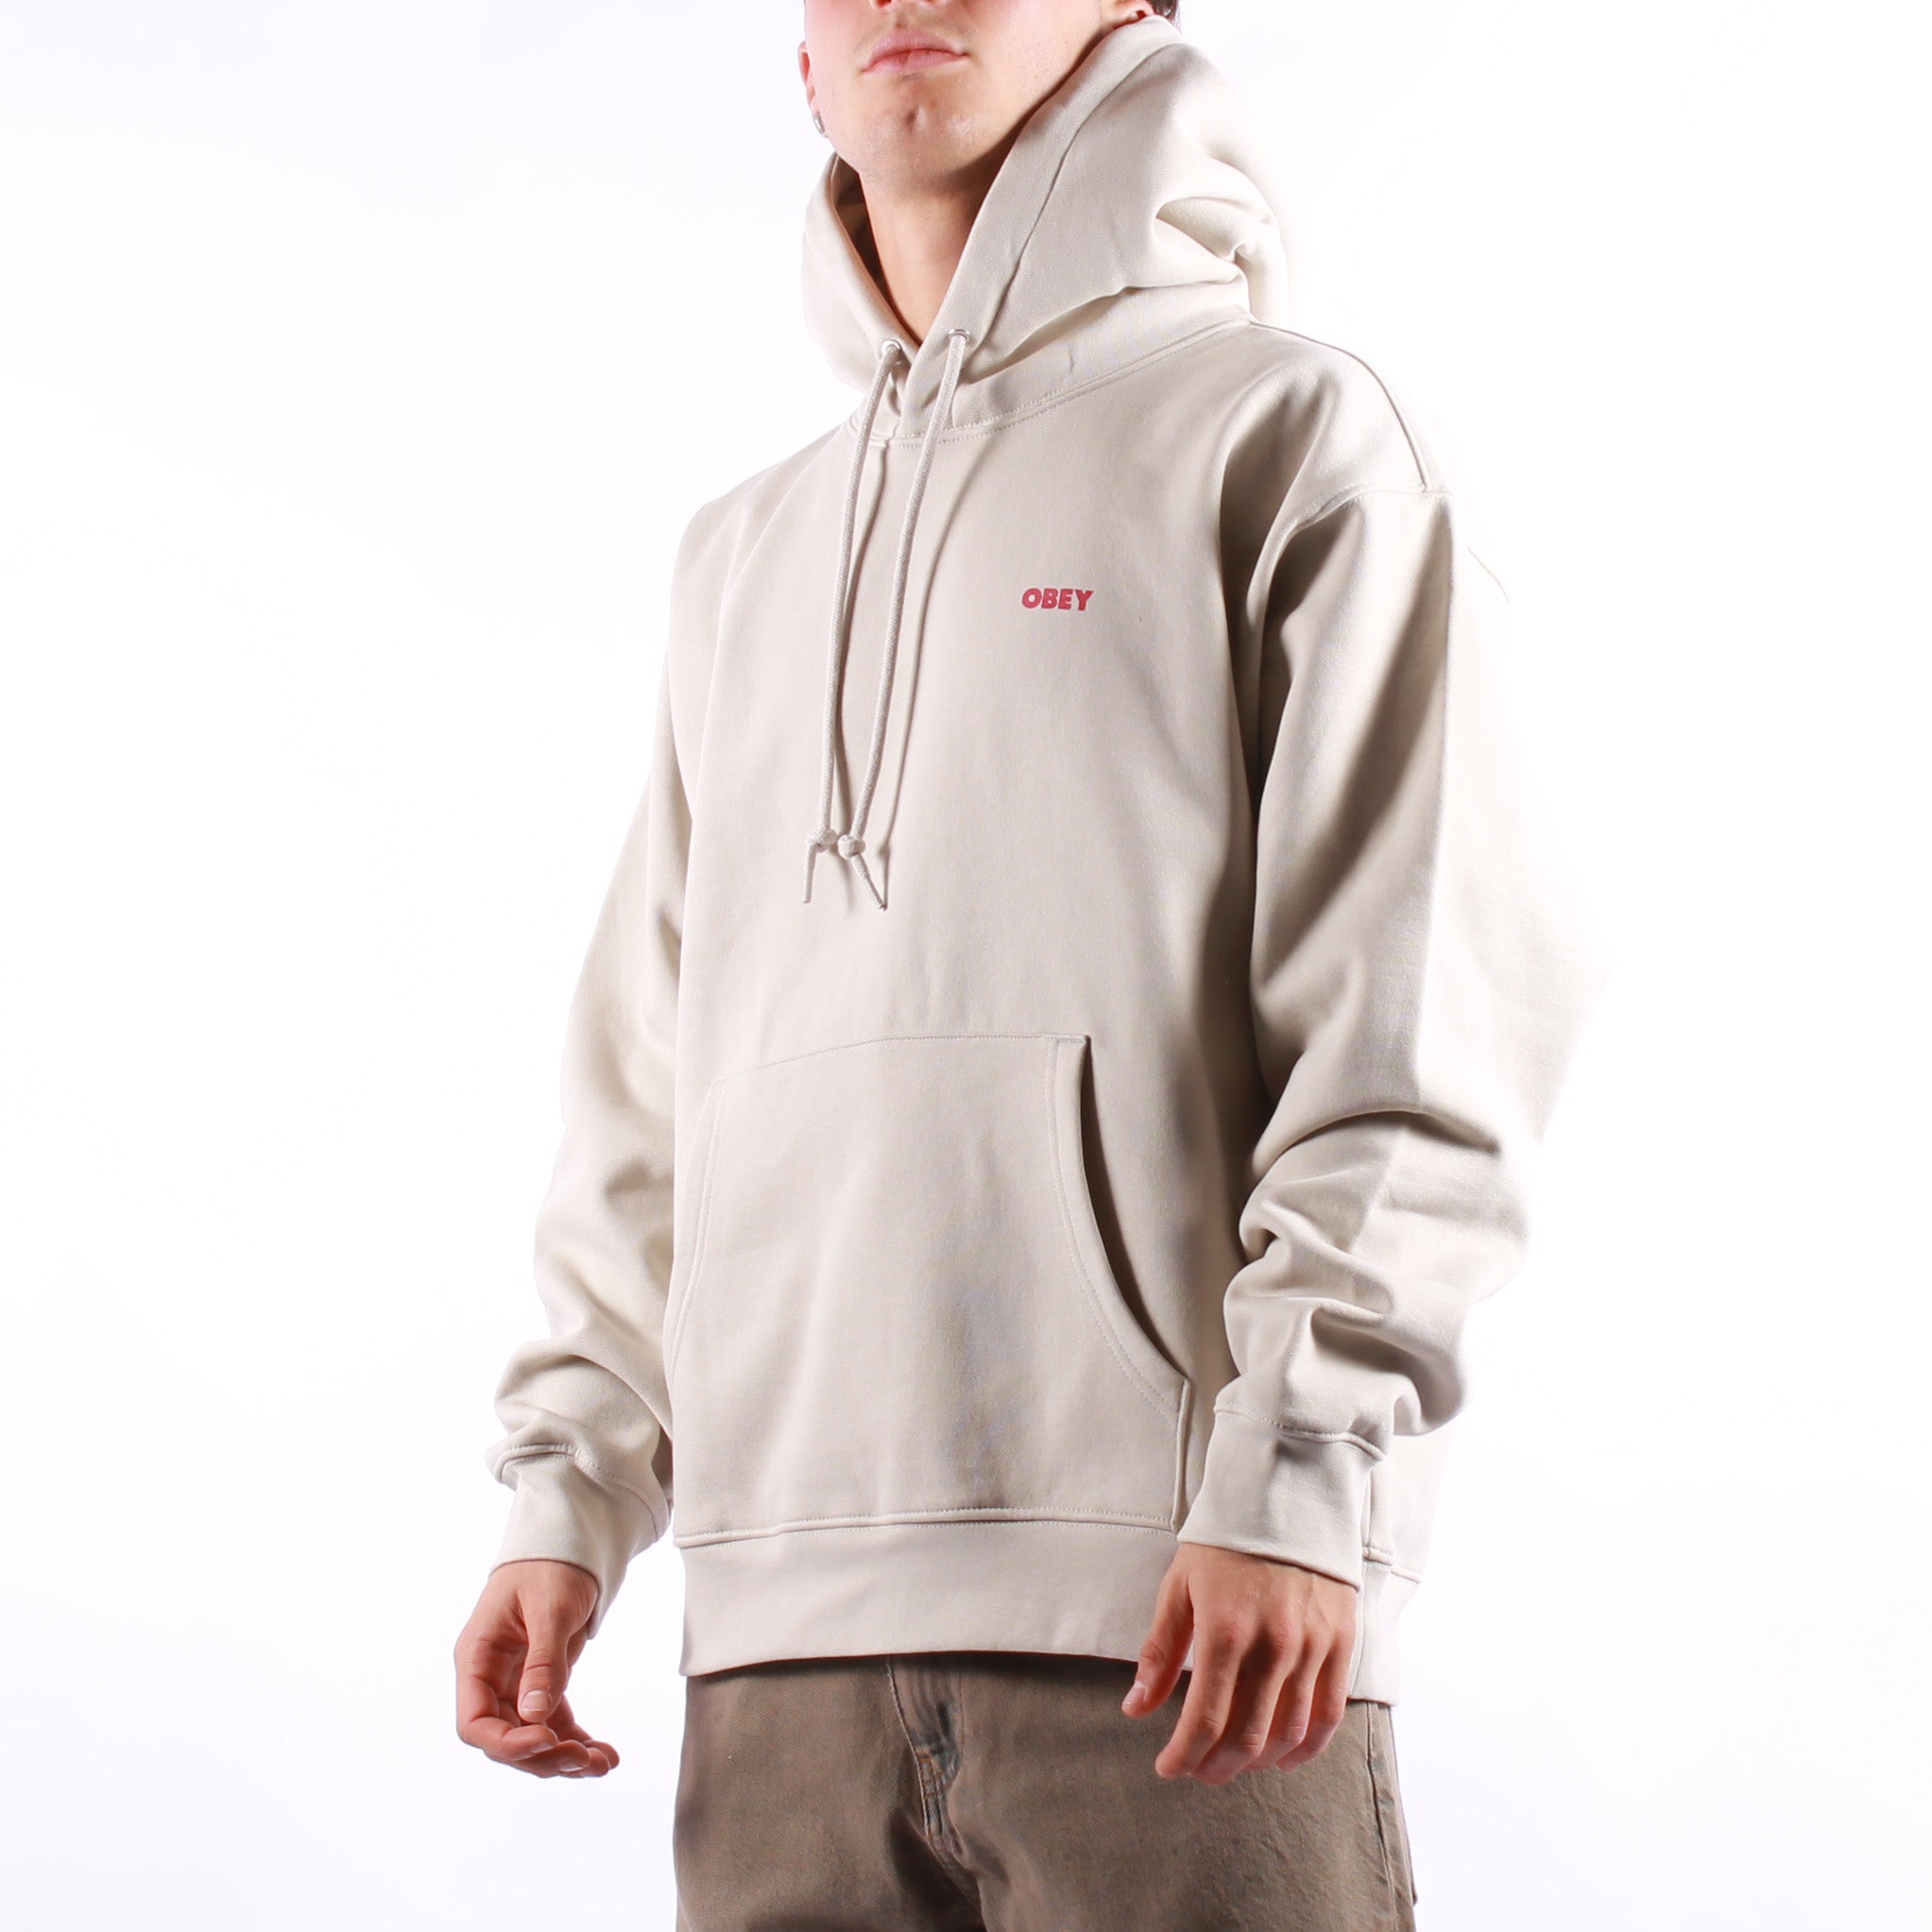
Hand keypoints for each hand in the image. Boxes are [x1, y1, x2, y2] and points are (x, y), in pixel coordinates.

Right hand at [454, 1559, 619, 1777]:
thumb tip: (534, 1716)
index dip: (506, 1743)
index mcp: (477, 1658)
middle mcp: (490, 1678)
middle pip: (505, 1738)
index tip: (546, 1741)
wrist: (567, 1545)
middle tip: (586, 1760)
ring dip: (564, 1757)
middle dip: (544, 1756)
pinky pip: (554, 1724)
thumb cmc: (550, 1567)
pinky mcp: (541, 1685)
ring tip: (604, 1764)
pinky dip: (577, 1741)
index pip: (474, 1722)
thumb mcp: (549, 1608)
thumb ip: (543, 1661)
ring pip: (532, 1738)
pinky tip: (606, 1755)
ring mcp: (515, 1684)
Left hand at [1122, 1542, 1356, 1783]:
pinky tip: (1286, 1757)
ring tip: (1235, 1763)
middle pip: (1247, 1736)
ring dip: (1258, 1761)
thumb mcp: (1179, 1586)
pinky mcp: (1342, 1641)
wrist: (1286, 1494)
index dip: (1184, 1756)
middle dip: (1217, 1766)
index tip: (1167, 1768)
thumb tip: (1135, 1708)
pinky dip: (1308, 1746)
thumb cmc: (1224, 1541)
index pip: (1205, 1720)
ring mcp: (1312, 1646)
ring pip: (1289, 1731)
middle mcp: (1273, 1645)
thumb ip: (1160, 1651)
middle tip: (1198, 1771)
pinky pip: (1330, 1712)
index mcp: (1225, 1631)